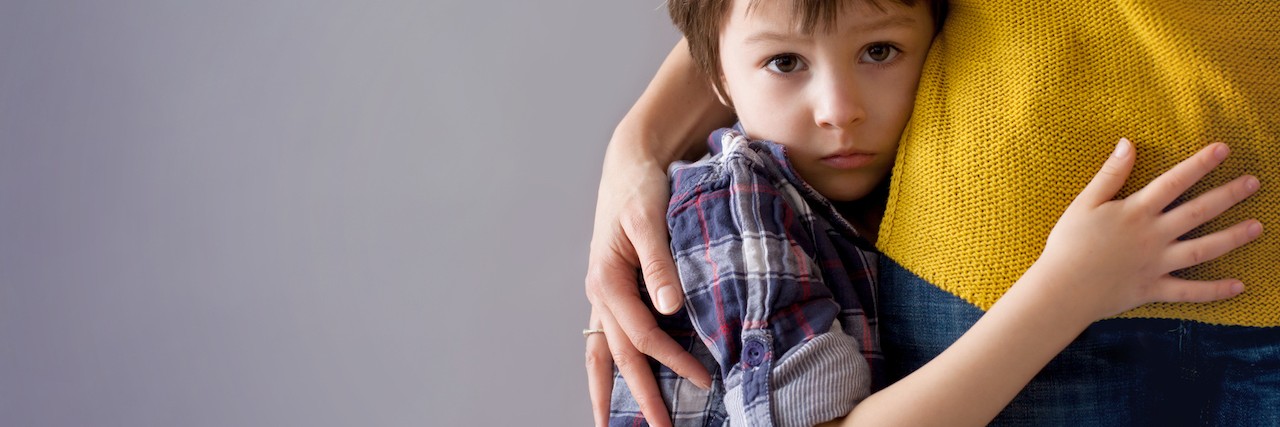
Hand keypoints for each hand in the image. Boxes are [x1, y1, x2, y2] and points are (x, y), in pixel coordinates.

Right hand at [584, 137, 712, 426]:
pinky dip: (611, 365)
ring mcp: (603, 295)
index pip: (641, 335)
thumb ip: (660, 263)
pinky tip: (619, 384)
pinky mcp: (612, 291)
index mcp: (607, 280)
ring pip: (602, 353)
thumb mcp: (649, 219)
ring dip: (610, 391)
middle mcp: (600, 293)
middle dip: (638, 397)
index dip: (672, 360)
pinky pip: (607, 338)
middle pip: (618, 356)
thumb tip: (669, 307)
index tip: (703, 379)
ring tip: (611, 424)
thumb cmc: (640, 187)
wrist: (628, 163)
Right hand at [1032, 138, 1261, 321]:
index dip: (1199, 164)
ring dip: (1233, 238)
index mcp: (1135, 212)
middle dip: (1228, 195)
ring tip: (1258, 226)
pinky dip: (1214, 291)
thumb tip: (1127, 143)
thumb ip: (1110, 174)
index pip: (1174, 182)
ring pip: (1203, 250)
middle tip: (1253, 183)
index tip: (1223, 149)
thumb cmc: (1067, 244)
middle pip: (1198, 212)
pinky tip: (1239, 286)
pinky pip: (1189, 291)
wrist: (1061, 289)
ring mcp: (1157, 264)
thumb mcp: (1084, 203)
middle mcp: (1153, 236)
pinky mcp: (1154, 288)